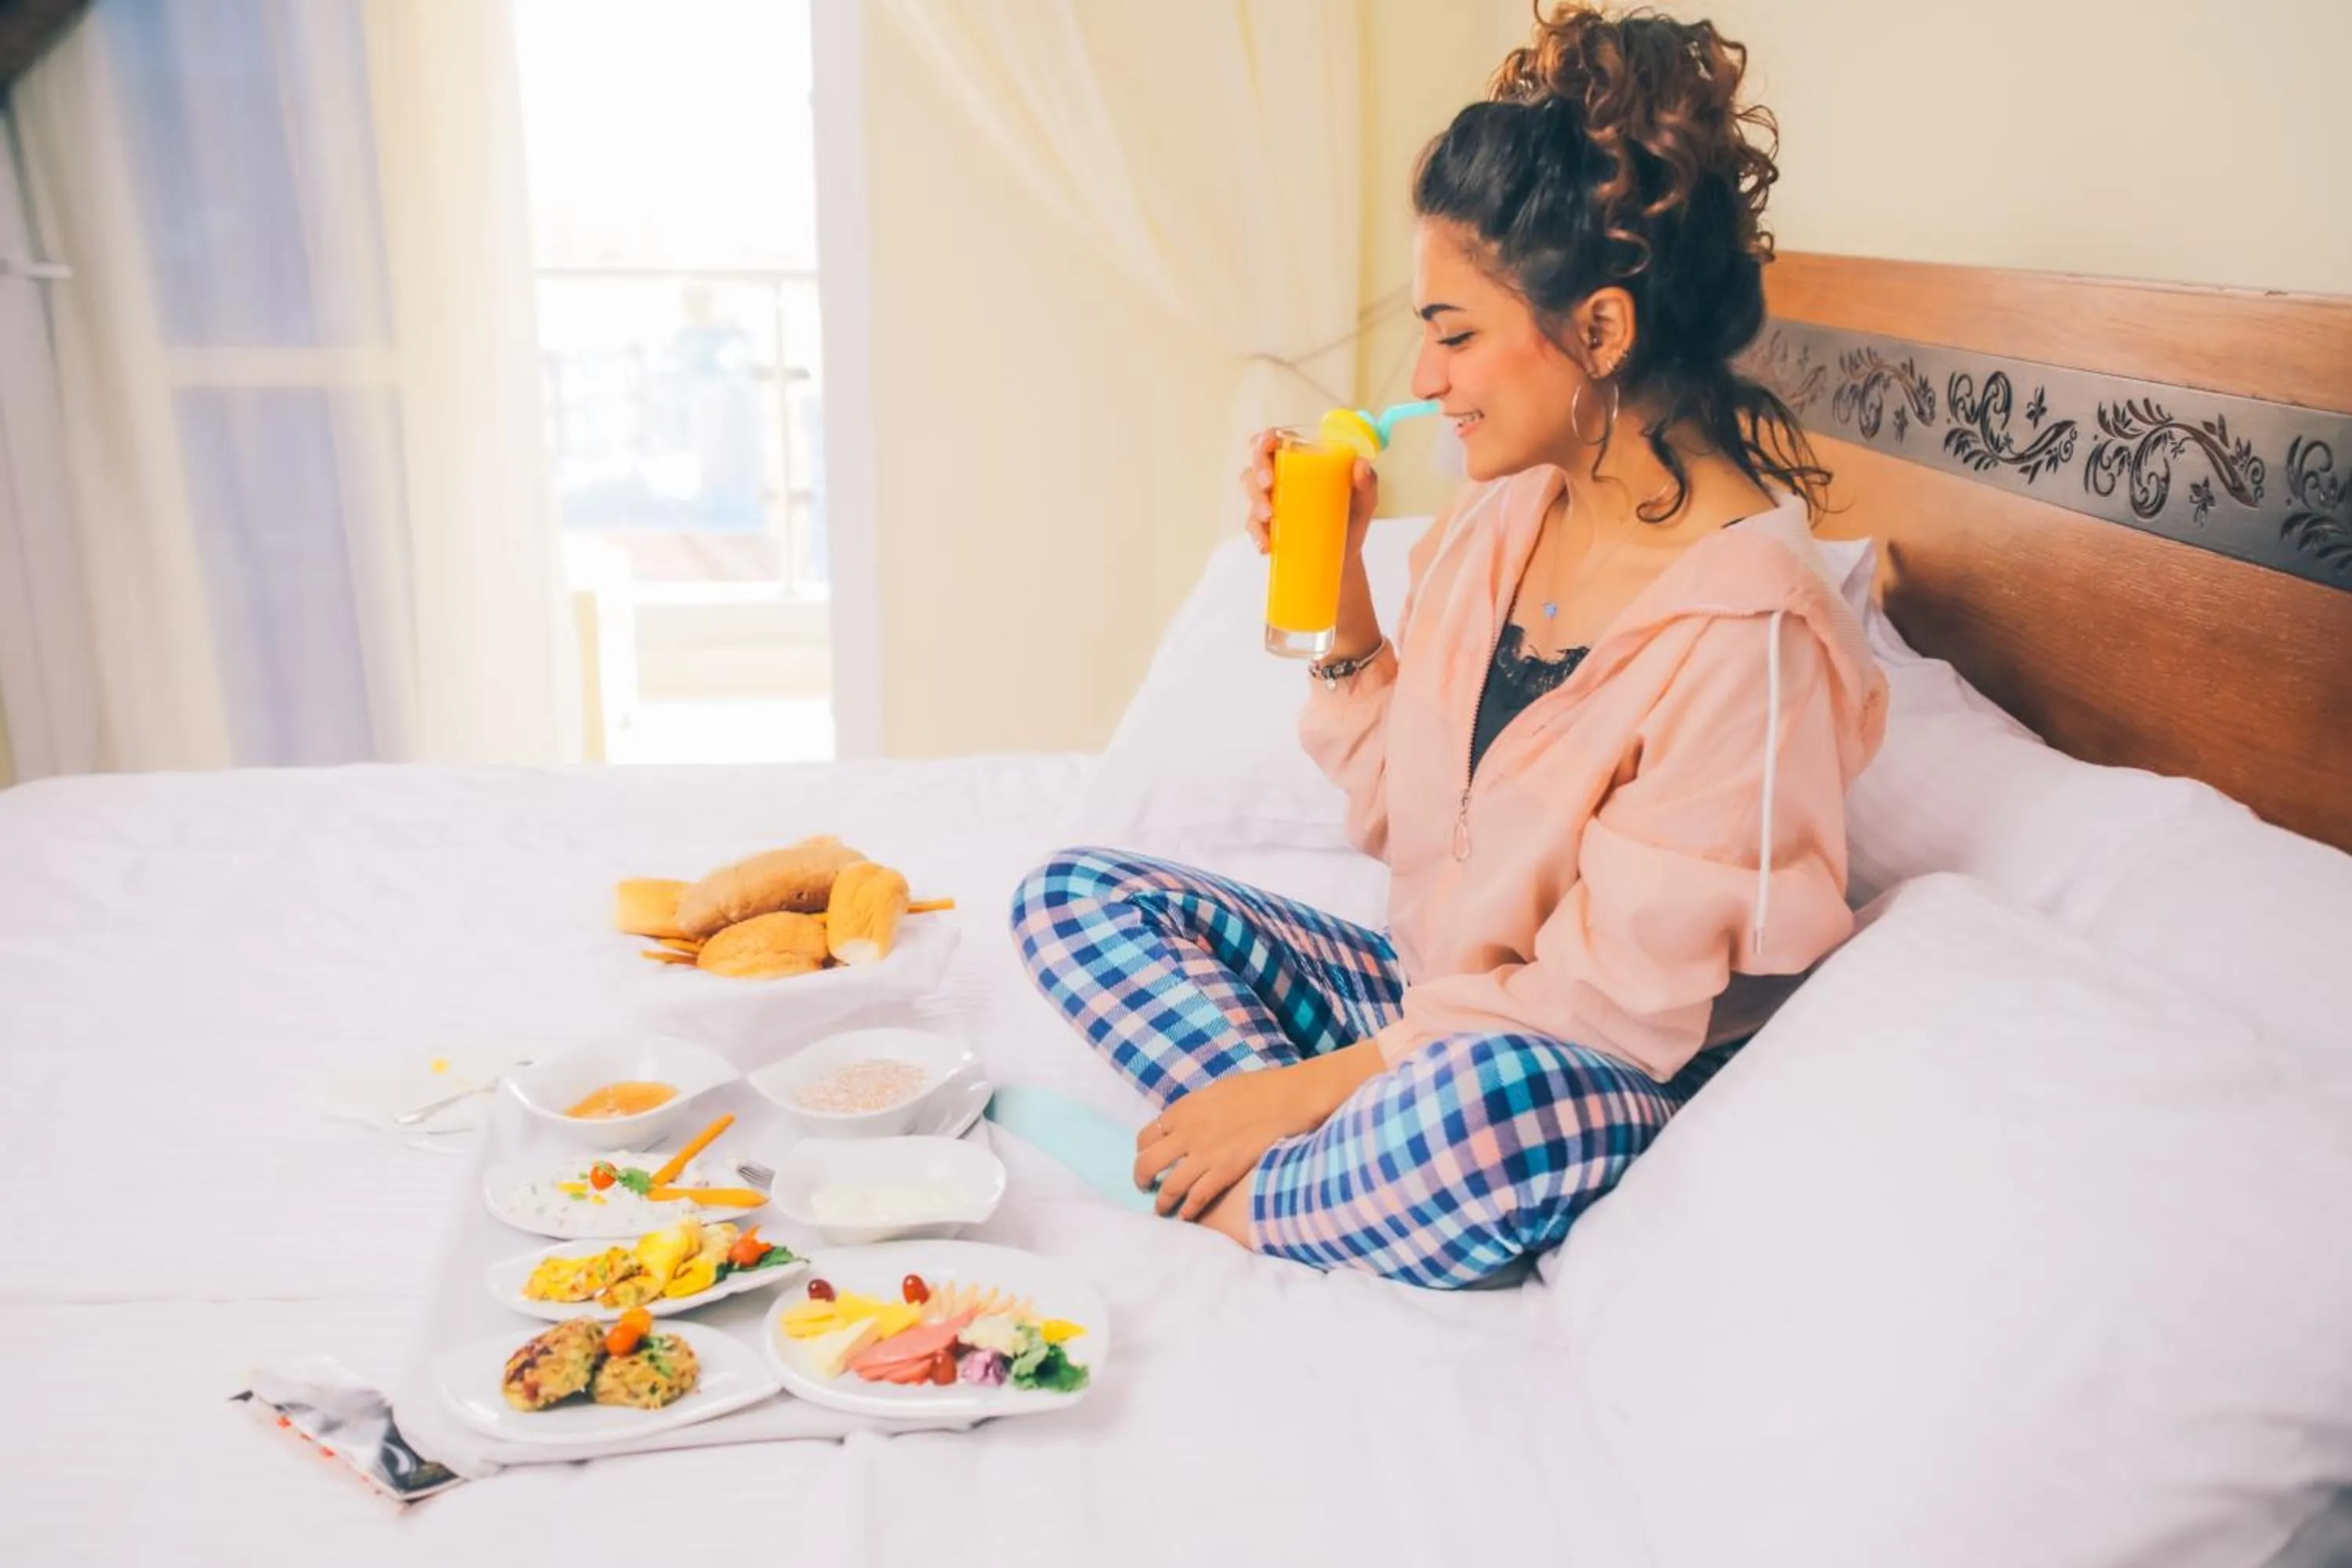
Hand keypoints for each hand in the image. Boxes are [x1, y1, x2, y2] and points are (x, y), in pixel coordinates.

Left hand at [1134, 1063, 1327, 1220]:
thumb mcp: (1216, 1091)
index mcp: (1183, 1109)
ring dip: (1162, 1202)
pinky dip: (1188, 1211)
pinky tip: (1187, 1216)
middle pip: (1148, 1163)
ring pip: (1169, 1187)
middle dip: (1141, 1178)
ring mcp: (1204, 1155)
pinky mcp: (1224, 1172)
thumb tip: (1188, 1121)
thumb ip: (1196, 1109)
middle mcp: (1187, 1133)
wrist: (1289, 1098)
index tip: (1147, 1158)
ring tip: (1162, 1210)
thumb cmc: (1260, 1088)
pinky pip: (1197, 1198)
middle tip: (1144, 1186)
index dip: (1143, 1151)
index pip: (1147, 1135)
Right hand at [1241, 430, 1378, 558]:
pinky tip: (1266, 544)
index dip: (1265, 438)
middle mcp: (1281, 476)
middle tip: (1269, 485)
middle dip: (1258, 470)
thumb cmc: (1351, 517)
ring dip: (1256, 502)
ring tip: (1270, 517)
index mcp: (1300, 460)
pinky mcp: (1266, 527)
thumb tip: (1361, 466)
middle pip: (1255, 463)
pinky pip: (1252, 526)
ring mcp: (1271, 501)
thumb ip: (1367, 482)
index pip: (1274, 440)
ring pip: (1251, 492)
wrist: (1345, 555)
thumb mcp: (1364, 499)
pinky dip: (1256, 534)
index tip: (1271, 446)